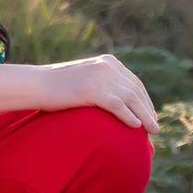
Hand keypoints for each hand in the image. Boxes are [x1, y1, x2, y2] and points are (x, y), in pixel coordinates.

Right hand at [36, 54, 159, 134]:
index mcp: (108, 62)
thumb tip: (119, 100)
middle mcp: (107, 66)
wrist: (36, 84)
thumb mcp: (85, 78)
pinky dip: (129, 116)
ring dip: (144, 116)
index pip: (134, 82)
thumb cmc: (57, 86)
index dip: (145, 101)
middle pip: (136, 91)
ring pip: (130, 98)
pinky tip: (135, 126)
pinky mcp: (91, 89)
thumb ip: (103, 83)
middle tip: (155, 127)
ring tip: (152, 130)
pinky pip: (117, 105)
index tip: (151, 115)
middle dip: (148, 110)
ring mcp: (99, 77)